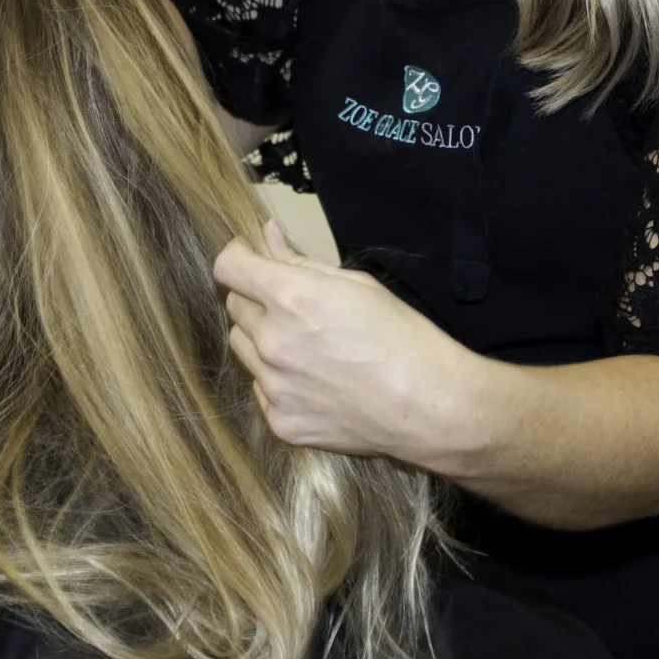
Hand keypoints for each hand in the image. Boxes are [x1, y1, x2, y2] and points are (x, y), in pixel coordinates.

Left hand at [214, 220, 468, 458]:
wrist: (429, 407)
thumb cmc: (402, 338)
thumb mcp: (356, 285)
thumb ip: (300, 260)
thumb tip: (267, 236)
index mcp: (292, 298)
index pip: (229, 267)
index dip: (237, 257)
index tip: (248, 257)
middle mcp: (273, 341)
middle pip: (235, 306)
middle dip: (256, 299)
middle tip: (295, 308)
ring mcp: (274, 386)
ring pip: (243, 347)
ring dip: (262, 339)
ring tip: (308, 347)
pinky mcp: (281, 422)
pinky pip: (261, 389)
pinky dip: (278, 381)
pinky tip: (315, 381)